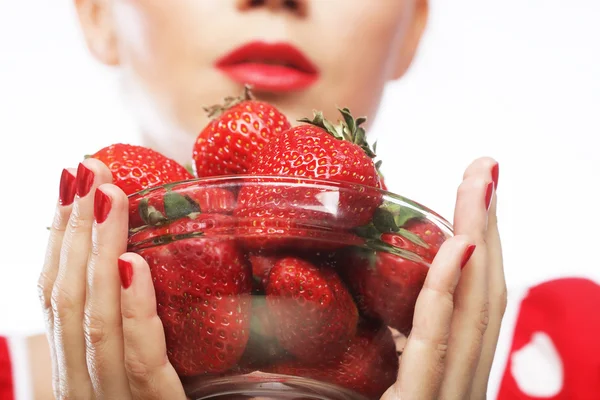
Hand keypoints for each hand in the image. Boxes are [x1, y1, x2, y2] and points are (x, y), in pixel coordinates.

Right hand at [38, 159, 186, 398]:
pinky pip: (140, 363)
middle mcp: (82, 387)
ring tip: (108, 194)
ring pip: (92, 323)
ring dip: (97, 251)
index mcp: (79, 371)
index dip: (58, 239)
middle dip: (74, 229)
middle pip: (68, 299)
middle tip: (88, 168)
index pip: (57, 298)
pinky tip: (133, 264)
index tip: (69, 183)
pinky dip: (133, 312)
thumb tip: (130, 264)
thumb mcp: (138, 369)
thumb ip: (130, 328)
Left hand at [383, 157, 505, 399]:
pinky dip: (448, 289)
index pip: (476, 303)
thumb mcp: (383, 384)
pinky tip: (462, 244)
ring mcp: (449, 395)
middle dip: (487, 225)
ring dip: (479, 235)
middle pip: (484, 293)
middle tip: (485, 170)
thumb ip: (394, 351)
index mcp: (451, 375)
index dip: (485, 247)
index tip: (479, 197)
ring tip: (480, 182)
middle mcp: (460, 381)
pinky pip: (434, 341)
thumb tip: (380, 312)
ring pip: (473, 306)